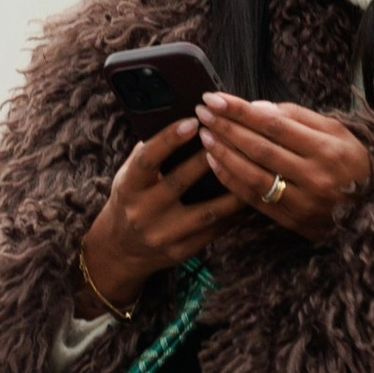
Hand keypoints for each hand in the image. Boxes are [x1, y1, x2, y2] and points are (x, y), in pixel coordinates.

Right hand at [75, 123, 244, 314]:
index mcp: (128, 187)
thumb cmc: (132, 199)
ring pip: (206, 212)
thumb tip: (186, 123)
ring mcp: (162, 235)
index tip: (193, 121)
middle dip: (207, 159)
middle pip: (179, 183)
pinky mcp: (180, 251)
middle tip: (231, 138)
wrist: (121, 249)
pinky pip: (213, 231)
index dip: (169, 139)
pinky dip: (234, 215)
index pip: (147, 159)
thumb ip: (151, 153)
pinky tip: (249, 198)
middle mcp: (142, 212)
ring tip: (252, 171)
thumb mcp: (129, 176)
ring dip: (232, 191)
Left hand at [194, 94, 373, 243]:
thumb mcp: (338, 132)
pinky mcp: (291, 220)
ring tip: (203, 134)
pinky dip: (230, 179)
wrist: (373, 212)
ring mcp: (301, 201)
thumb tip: (258, 107)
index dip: (241, 110)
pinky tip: (214, 161)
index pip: (274, 124)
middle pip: (260, 147)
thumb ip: (299, 117)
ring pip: (253, 174)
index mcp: (328, 148)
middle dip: (226, 127)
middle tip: (202, 111)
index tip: (215, 98)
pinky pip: (253, 198)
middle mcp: (314, 175)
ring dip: (223, 152)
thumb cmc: (352, 164)